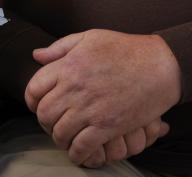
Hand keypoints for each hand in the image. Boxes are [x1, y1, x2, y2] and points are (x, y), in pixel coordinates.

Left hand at [24, 29, 181, 165]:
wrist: (160, 65)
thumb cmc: (126, 49)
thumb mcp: (90, 38)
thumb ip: (60, 47)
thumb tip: (37, 56)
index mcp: (69, 65)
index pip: (34, 88)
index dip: (32, 100)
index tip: (38, 105)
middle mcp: (75, 87)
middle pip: (44, 114)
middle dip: (45, 122)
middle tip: (53, 123)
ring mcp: (91, 108)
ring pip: (60, 133)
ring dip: (60, 139)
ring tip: (66, 137)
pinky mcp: (107, 125)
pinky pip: (82, 147)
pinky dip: (77, 153)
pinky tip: (79, 151)